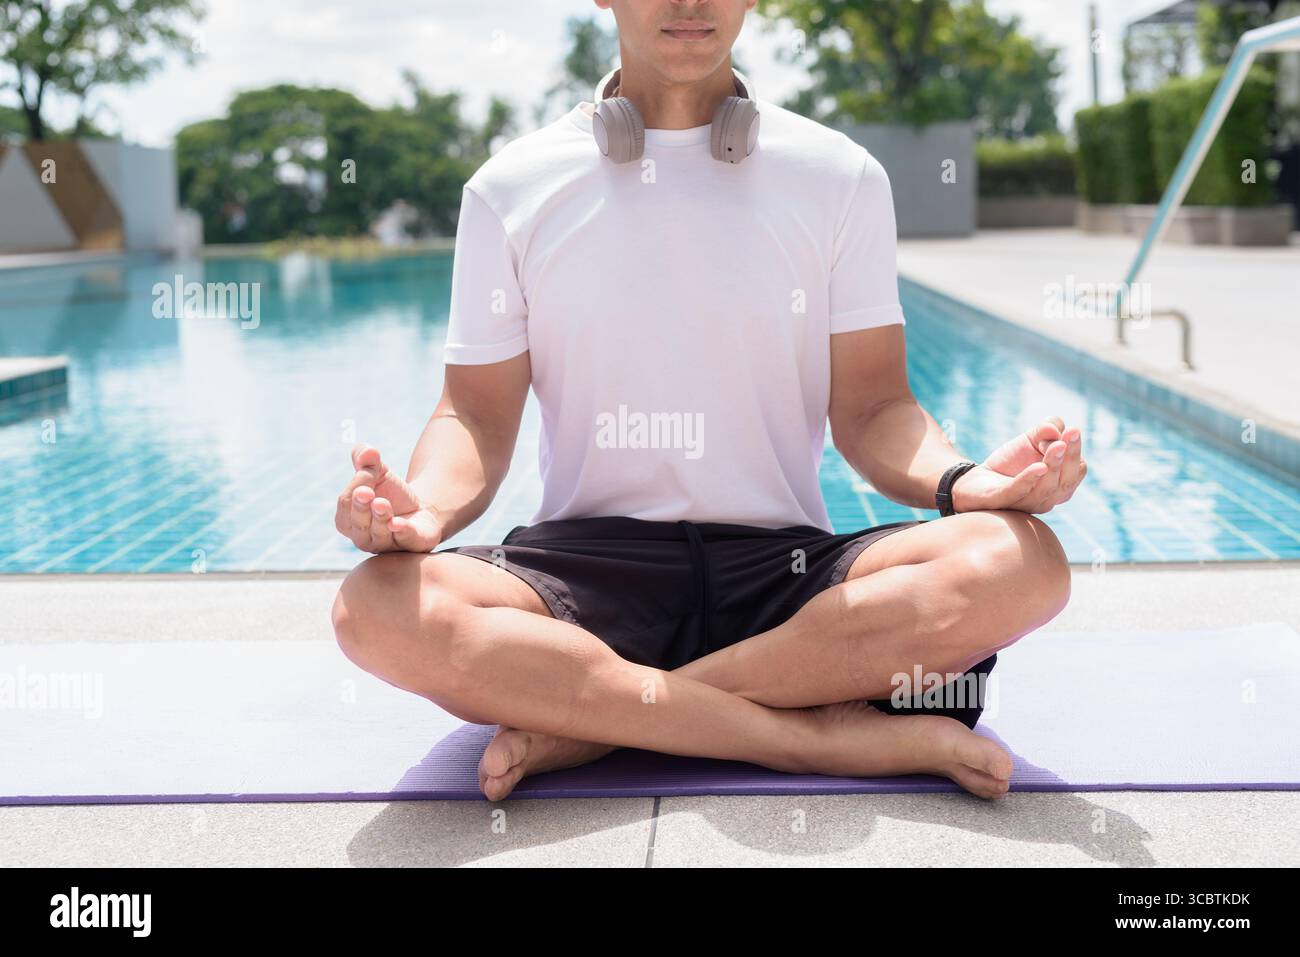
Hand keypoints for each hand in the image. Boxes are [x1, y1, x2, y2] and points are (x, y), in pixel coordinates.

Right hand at [335, 444, 442, 552]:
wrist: (421, 509)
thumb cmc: (391, 493)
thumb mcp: (379, 471)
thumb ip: (367, 459)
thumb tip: (367, 451)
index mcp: (348, 519)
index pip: (345, 504)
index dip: (355, 486)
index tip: (368, 470)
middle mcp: (363, 537)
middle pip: (357, 523)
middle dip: (361, 507)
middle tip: (366, 492)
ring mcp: (386, 545)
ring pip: (379, 535)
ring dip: (380, 518)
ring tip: (382, 503)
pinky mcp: (411, 545)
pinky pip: (403, 541)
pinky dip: (400, 532)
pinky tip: (398, 524)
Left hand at [951, 416, 1085, 515]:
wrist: (977, 479)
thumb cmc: (1011, 462)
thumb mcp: (1031, 439)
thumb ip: (1046, 429)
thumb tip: (1054, 429)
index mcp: (1059, 485)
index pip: (1077, 470)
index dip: (1075, 450)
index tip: (1071, 429)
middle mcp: (1047, 498)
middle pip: (1066, 481)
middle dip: (1071, 456)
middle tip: (1073, 432)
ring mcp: (1025, 503)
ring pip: (1046, 488)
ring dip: (1054, 465)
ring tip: (1057, 445)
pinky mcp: (1001, 502)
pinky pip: (1018, 492)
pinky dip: (1029, 480)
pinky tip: (1038, 467)